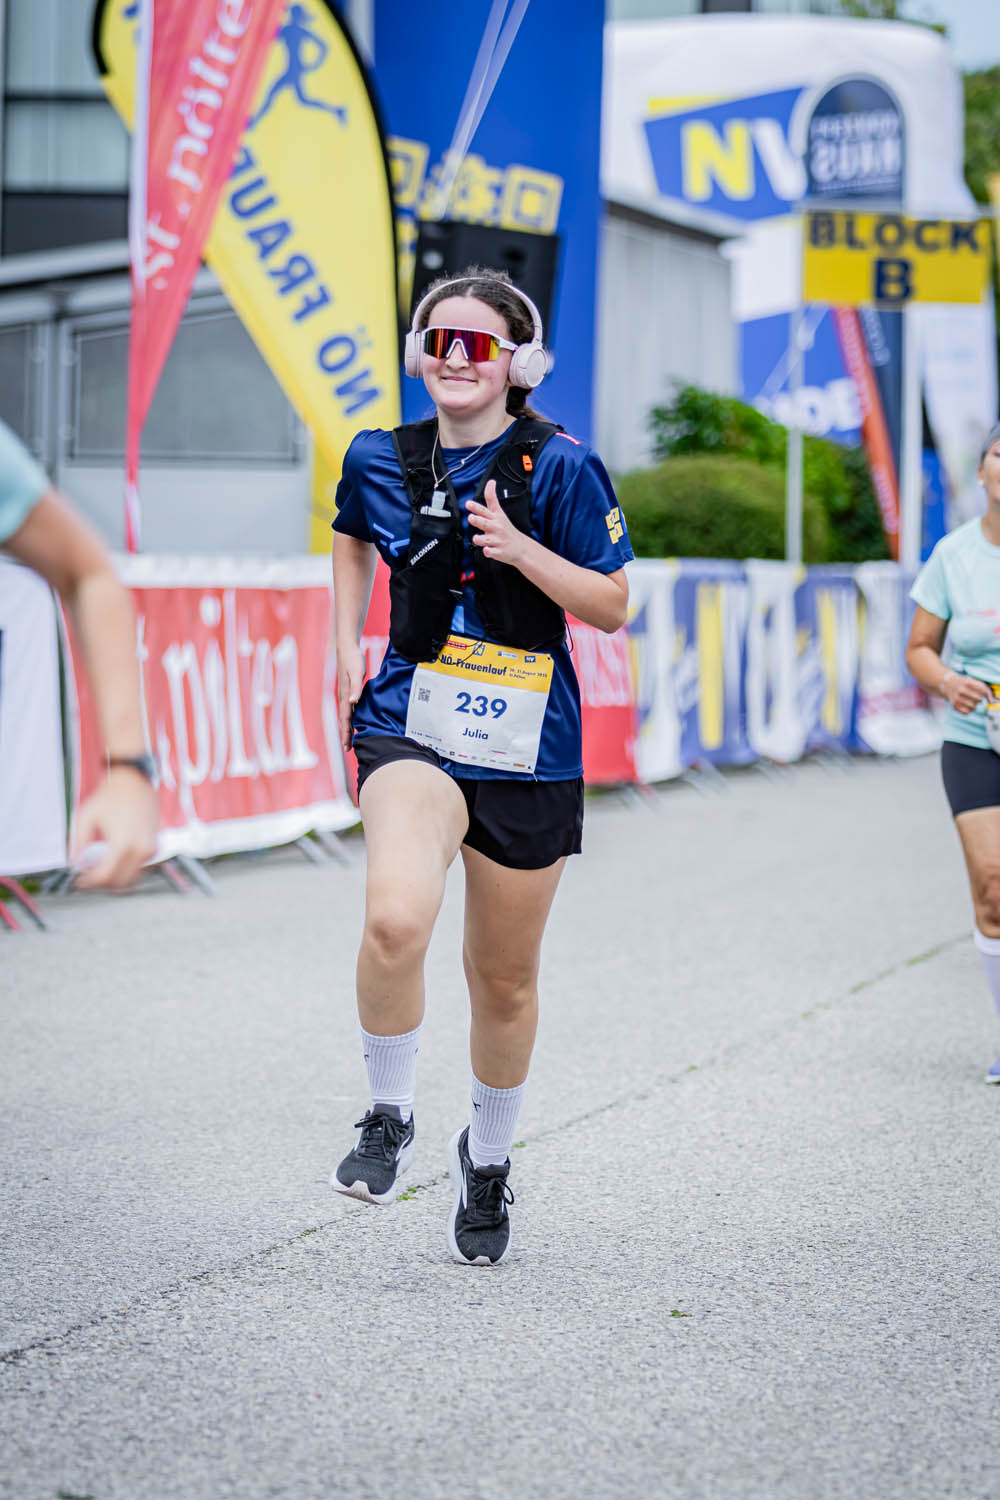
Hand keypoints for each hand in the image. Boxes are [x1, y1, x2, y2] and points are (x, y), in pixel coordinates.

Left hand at [71, 769, 158, 888]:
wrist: (134, 781)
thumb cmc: (110, 796)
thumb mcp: (85, 817)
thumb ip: (77, 843)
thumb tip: (74, 864)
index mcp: (123, 844)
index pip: (105, 876)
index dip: (89, 882)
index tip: (79, 880)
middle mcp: (141, 850)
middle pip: (120, 883)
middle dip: (101, 884)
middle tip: (87, 877)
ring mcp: (150, 850)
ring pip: (131, 879)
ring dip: (115, 879)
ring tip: (98, 869)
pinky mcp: (154, 847)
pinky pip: (139, 869)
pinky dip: (125, 870)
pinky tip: (112, 861)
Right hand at [337, 641, 366, 751]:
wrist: (347, 647)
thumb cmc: (353, 659)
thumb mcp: (356, 672)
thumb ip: (355, 688)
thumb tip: (353, 702)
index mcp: (345, 695)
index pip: (345, 719)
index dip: (346, 733)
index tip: (347, 746)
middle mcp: (344, 697)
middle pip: (344, 720)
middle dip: (345, 735)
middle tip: (347, 749)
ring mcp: (345, 694)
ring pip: (346, 715)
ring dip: (347, 728)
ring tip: (349, 739)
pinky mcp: (349, 690)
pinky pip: (349, 708)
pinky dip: (350, 718)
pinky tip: (354, 721)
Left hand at [466, 480, 531, 566]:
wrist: (520, 548)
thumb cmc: (506, 529)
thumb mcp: (500, 513)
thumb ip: (492, 499)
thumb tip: (491, 482)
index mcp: (495, 518)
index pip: (486, 509)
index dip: (476, 506)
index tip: (468, 504)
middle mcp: (495, 528)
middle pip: (485, 523)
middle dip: (477, 520)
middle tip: (471, 517)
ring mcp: (497, 540)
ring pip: (486, 539)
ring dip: (480, 538)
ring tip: (476, 538)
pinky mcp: (498, 552)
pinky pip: (491, 552)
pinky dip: (488, 551)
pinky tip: (487, 550)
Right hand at [943, 672, 989, 714]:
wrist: (947, 684)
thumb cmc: (964, 683)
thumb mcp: (972, 681)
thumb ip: (983, 688)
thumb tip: (991, 701)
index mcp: (967, 682)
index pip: (983, 690)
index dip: (985, 693)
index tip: (982, 693)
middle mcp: (961, 690)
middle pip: (979, 699)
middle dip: (980, 699)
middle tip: (977, 698)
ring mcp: (957, 698)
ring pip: (973, 707)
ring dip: (975, 705)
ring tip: (972, 702)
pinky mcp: (954, 705)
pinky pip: (966, 712)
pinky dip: (969, 710)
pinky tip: (967, 706)